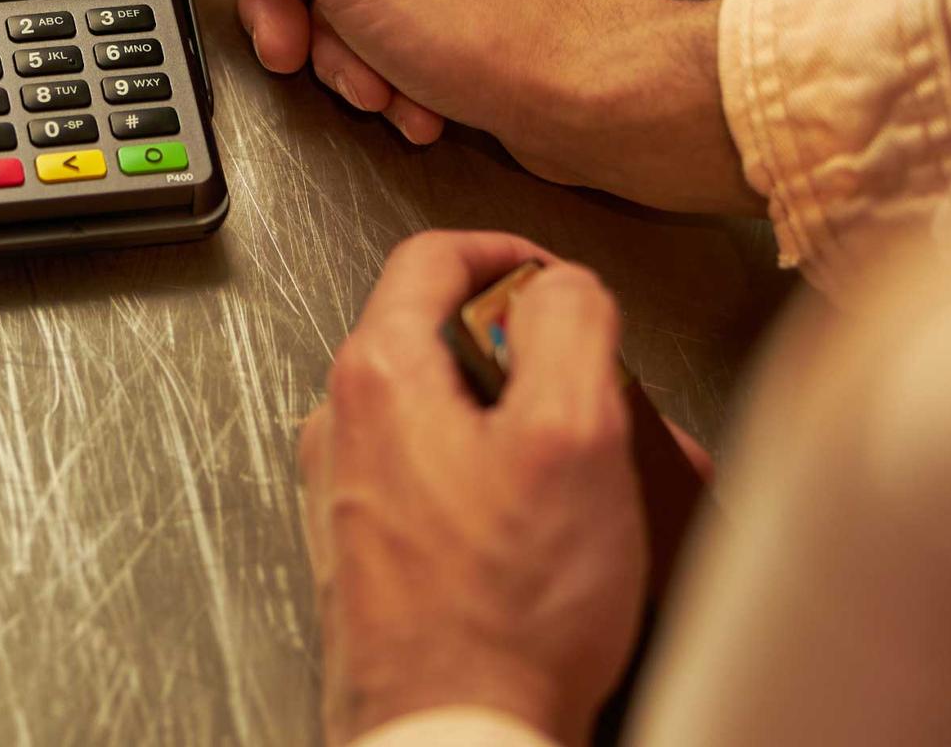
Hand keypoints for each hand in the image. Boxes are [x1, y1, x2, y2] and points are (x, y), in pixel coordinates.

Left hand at [300, 233, 645, 745]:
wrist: (453, 733)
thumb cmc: (500, 610)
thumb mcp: (572, 432)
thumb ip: (569, 326)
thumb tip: (562, 282)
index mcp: (379, 375)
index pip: (432, 256)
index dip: (510, 252)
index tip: (557, 276)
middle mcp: (345, 428)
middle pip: (448, 343)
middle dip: (542, 364)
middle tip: (602, 403)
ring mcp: (353, 493)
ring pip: (454, 421)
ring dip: (535, 434)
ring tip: (605, 484)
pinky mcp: (372, 551)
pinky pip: (446, 485)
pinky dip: (508, 490)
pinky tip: (564, 538)